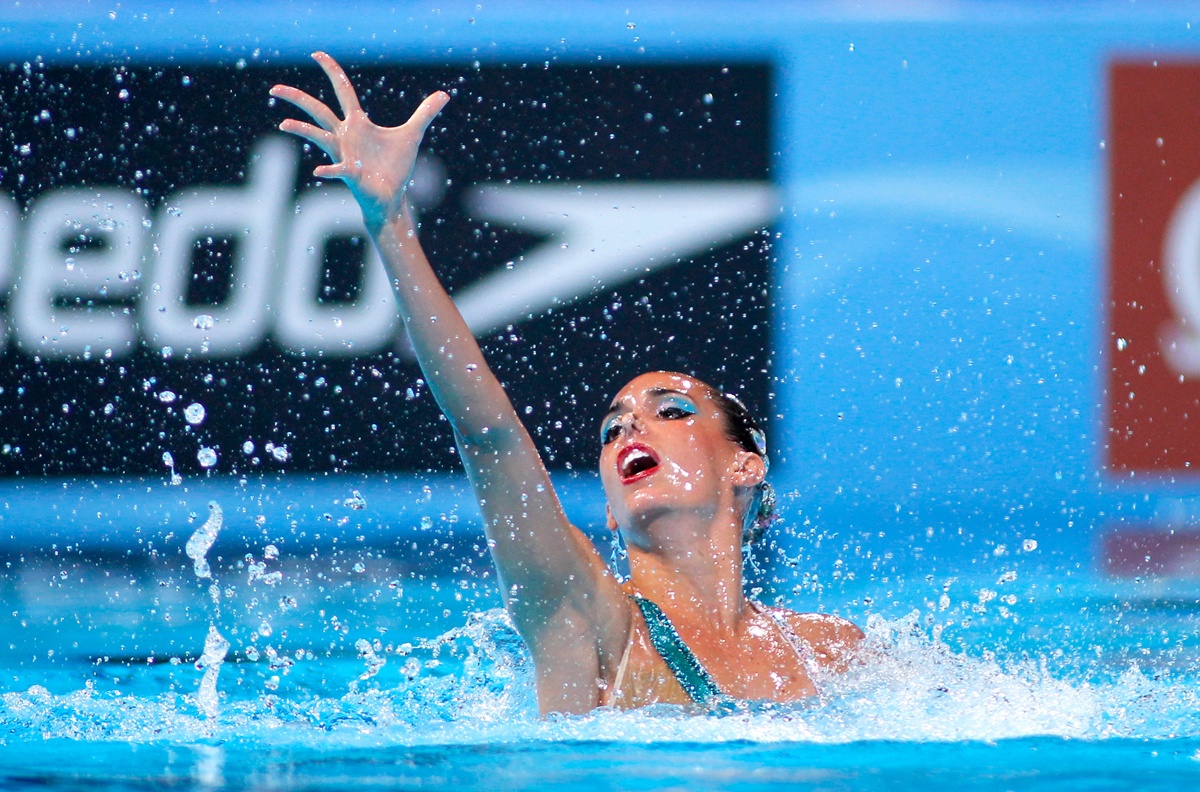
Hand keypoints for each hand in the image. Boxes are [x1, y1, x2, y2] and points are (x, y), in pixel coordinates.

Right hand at [270, 51, 448, 228]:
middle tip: (274, 88)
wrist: (392, 197)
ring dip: (302, 131)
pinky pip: (337, 169)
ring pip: (318, 138)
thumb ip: (425, 114)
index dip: (331, 71)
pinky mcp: (351, 173)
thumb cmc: (395, 168)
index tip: (317, 54)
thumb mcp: (412, 135)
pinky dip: (329, 169)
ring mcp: (344, 154)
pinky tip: (320, 170)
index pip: (342, 90)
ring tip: (284, 124)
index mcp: (357, 123)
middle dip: (297, 98)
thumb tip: (444, 95)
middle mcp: (345, 136)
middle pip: (317, 111)